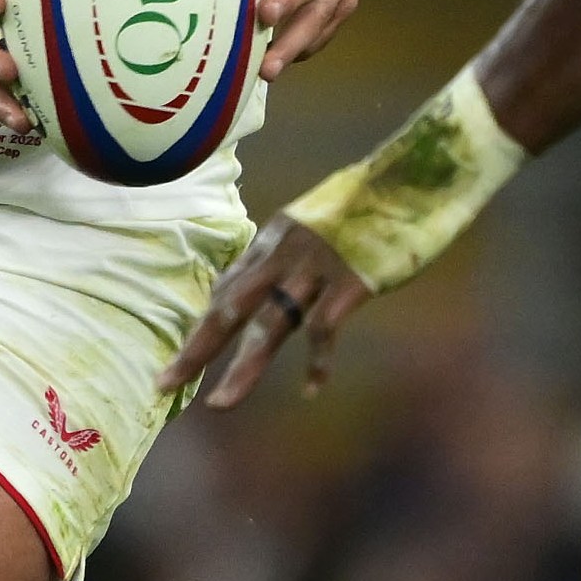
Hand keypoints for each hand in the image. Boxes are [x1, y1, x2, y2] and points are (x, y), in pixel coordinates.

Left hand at [158, 214, 374, 407]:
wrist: (415, 176)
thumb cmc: (376, 198)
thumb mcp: (323, 216)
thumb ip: (300, 244)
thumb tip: (288, 268)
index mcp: (276, 235)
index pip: (229, 285)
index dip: (206, 321)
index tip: (188, 351)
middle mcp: (284, 251)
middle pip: (229, 307)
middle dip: (196, 348)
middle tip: (165, 382)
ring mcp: (315, 267)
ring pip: (267, 325)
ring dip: (241, 368)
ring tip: (218, 404)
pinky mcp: (349, 281)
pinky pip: (322, 329)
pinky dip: (317, 362)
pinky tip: (311, 389)